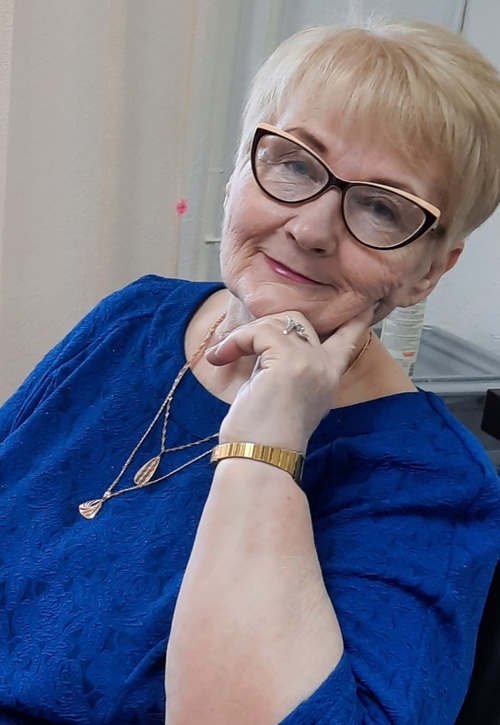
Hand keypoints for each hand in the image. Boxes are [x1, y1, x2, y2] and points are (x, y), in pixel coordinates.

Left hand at [205, 309, 372, 452]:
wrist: (260, 460)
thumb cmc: (262, 435)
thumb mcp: (282, 393)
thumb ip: (285, 366)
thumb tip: (264, 342)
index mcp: (328, 378)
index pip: (348, 339)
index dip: (354, 321)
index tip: (365, 307)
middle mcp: (325, 368)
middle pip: (300, 320)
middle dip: (265, 326)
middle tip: (237, 345)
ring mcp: (311, 362)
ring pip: (279, 321)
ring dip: (245, 334)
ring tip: (223, 355)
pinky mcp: (290, 361)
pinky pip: (260, 332)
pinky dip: (236, 340)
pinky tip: (221, 357)